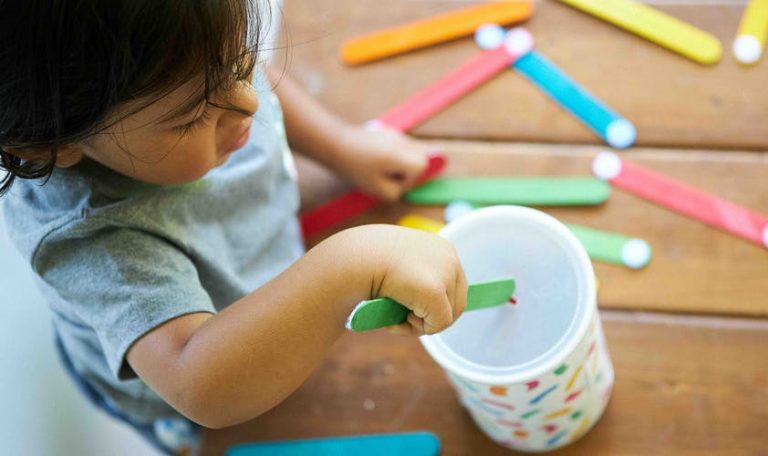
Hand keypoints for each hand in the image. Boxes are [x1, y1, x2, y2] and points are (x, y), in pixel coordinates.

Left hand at [333, 124, 430, 201]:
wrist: (335, 144)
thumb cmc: (354, 168)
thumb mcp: (374, 188)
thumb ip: (394, 192)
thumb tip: (403, 188)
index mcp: (398, 155)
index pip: (421, 165)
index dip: (411, 178)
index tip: (394, 181)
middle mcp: (400, 141)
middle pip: (420, 156)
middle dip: (410, 169)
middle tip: (390, 176)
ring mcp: (394, 133)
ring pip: (411, 150)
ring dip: (403, 161)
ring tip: (382, 167)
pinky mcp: (386, 130)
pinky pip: (400, 144)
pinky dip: (395, 153)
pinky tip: (377, 158)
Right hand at [339, 225, 467, 334]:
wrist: (352, 260)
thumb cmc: (365, 263)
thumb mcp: (396, 265)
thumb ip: (413, 279)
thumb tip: (421, 304)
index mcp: (441, 248)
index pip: (452, 285)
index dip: (431, 304)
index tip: (407, 309)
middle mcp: (449, 257)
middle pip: (457, 302)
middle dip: (430, 317)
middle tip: (401, 320)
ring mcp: (445, 272)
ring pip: (447, 315)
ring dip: (421, 323)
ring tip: (396, 319)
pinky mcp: (436, 291)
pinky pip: (438, 324)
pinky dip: (417, 329)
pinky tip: (396, 320)